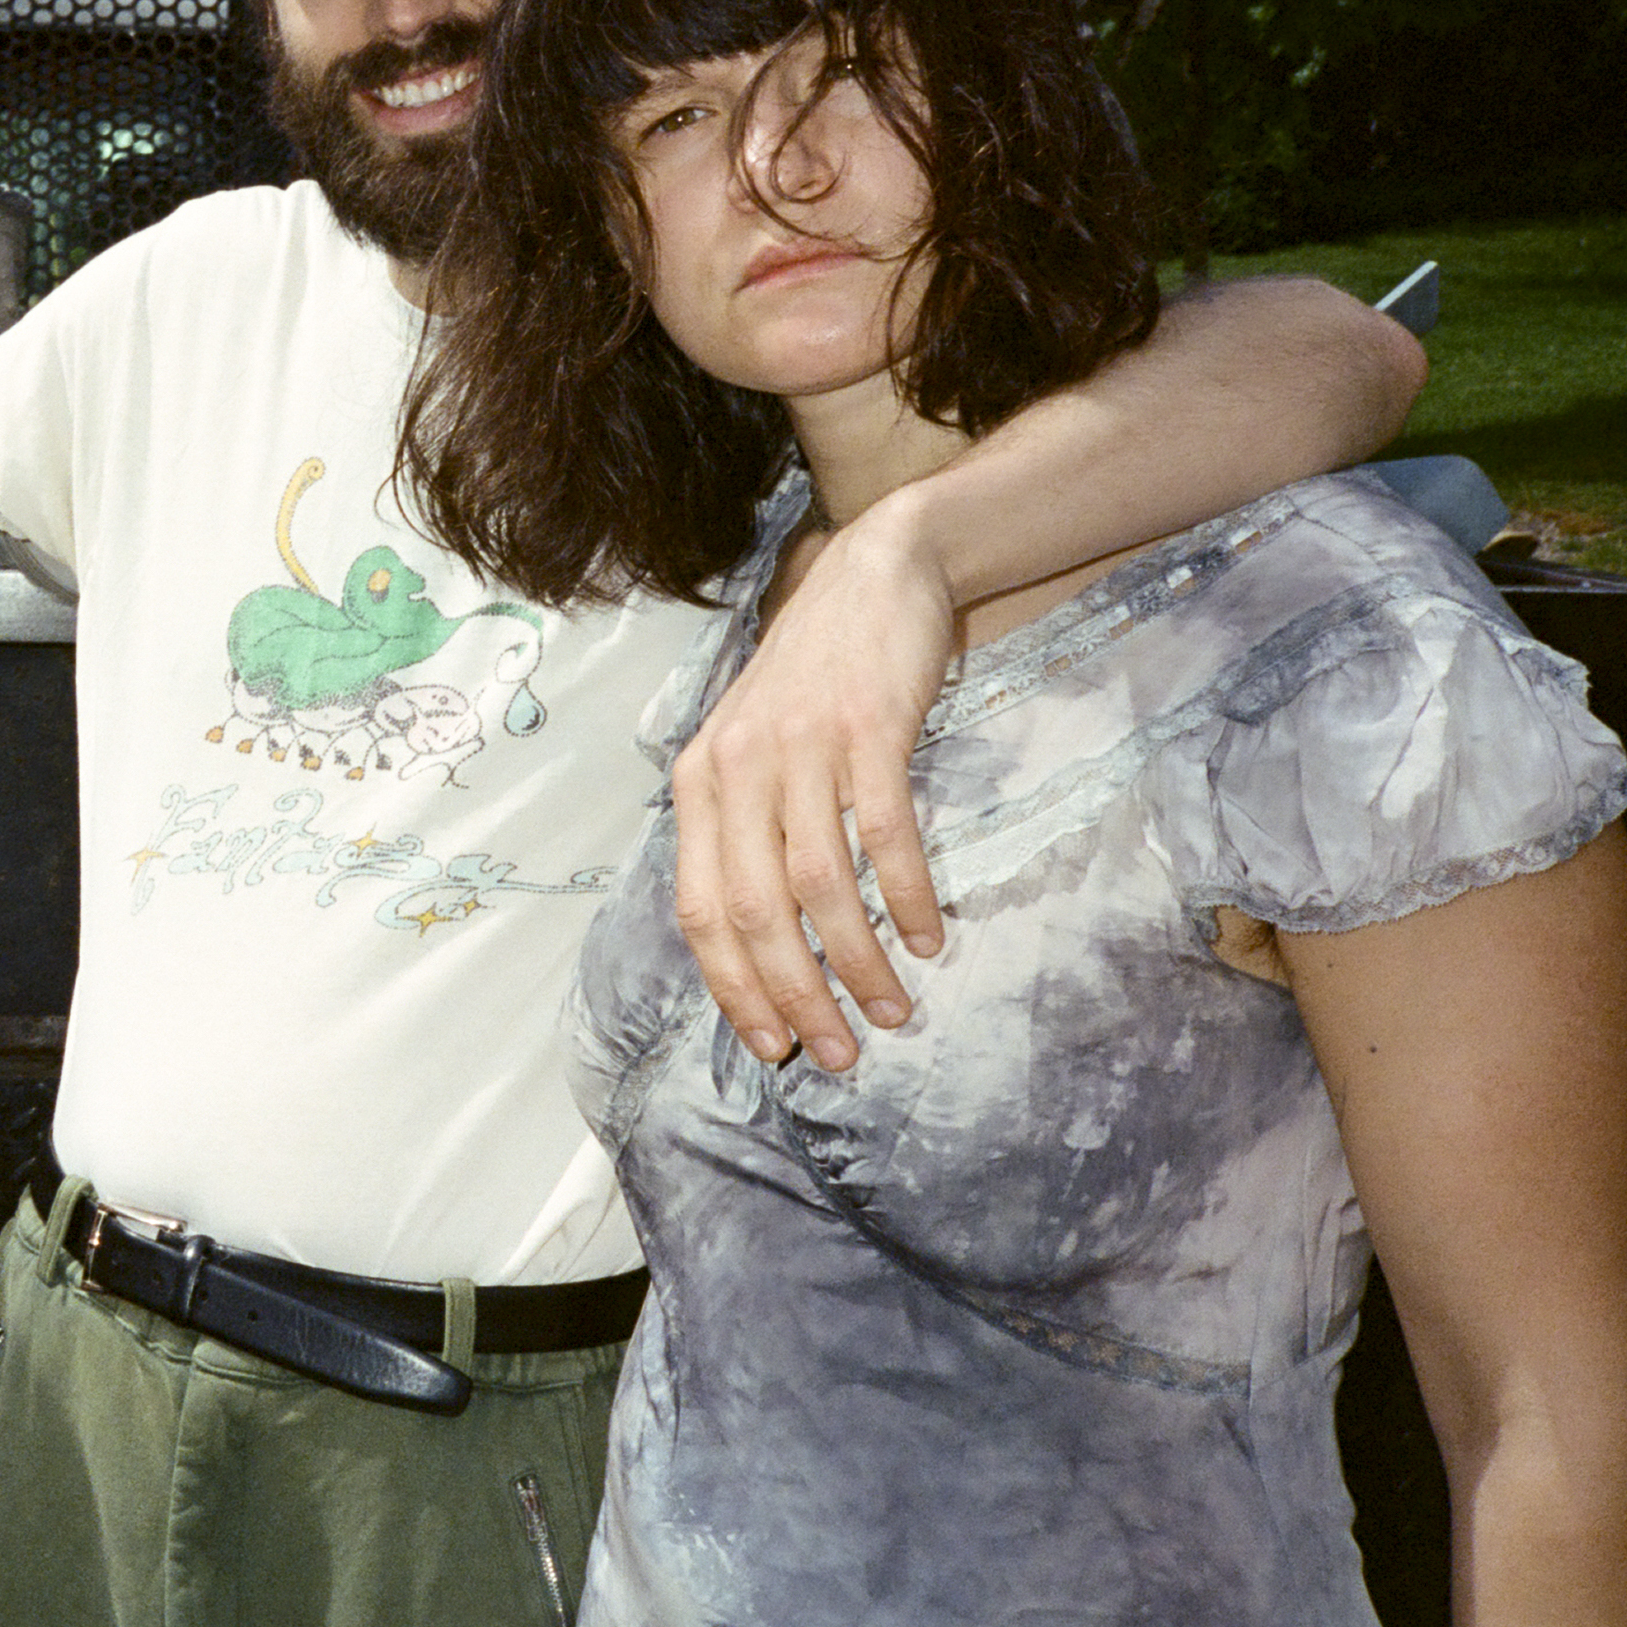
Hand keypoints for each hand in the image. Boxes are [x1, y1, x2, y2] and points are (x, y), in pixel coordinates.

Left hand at [670, 510, 950, 1069]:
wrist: (874, 573)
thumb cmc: (813, 679)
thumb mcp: (749, 747)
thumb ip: (743, 828)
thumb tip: (759, 941)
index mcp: (698, 783)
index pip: (699, 909)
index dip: (732, 986)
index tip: (770, 1045)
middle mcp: (736, 768)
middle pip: (755, 911)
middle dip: (794, 995)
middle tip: (835, 1054)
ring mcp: (800, 747)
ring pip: (819, 884)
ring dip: (857, 961)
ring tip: (892, 1011)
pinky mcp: (866, 729)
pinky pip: (884, 834)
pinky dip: (907, 896)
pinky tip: (928, 938)